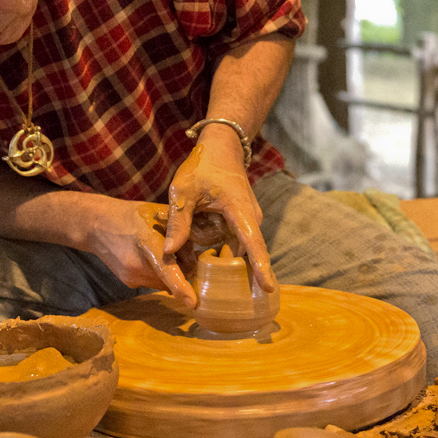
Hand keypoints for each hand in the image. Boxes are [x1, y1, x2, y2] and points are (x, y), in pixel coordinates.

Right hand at [87, 199, 197, 307]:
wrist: (96, 226)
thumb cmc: (131, 216)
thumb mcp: (158, 213)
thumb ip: (180, 230)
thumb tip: (199, 249)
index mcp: (147, 243)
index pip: (166, 269)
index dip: (180, 287)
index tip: (192, 303)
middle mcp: (138, 266)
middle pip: (172, 278)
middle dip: (183, 268)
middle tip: (180, 249)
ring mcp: (132, 277)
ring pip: (165, 282)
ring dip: (171, 272)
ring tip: (161, 250)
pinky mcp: (130, 282)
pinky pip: (155, 282)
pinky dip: (159, 273)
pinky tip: (150, 257)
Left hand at [163, 139, 276, 294]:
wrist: (221, 148)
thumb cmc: (202, 166)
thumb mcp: (183, 190)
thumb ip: (179, 221)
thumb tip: (169, 252)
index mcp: (241, 211)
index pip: (254, 244)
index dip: (260, 268)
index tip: (267, 289)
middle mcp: (250, 219)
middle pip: (237, 252)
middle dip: (215, 255)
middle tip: (194, 239)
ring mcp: (247, 221)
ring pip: (229, 246)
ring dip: (210, 243)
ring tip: (194, 220)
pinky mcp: (241, 222)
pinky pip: (228, 239)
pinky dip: (212, 237)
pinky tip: (199, 224)